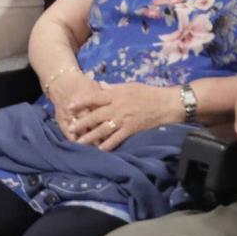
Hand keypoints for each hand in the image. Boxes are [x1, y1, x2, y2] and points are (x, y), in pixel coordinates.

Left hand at [59, 80, 178, 149]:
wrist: (166, 104)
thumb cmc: (148, 92)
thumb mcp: (130, 85)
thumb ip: (113, 87)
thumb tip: (100, 86)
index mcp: (116, 94)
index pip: (95, 98)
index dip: (81, 102)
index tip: (70, 106)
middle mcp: (117, 107)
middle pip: (95, 116)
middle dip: (81, 123)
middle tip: (70, 129)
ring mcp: (123, 120)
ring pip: (102, 129)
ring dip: (89, 136)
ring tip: (79, 142)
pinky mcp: (130, 130)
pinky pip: (116, 139)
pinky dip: (107, 145)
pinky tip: (99, 149)